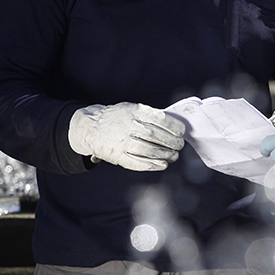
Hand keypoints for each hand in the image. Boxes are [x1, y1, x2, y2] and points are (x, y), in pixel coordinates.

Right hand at [68, 103, 185, 170]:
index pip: (160, 119)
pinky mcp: (117, 156)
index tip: (182, 132)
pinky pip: (137, 163)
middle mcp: (128, 126)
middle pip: (156, 136)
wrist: (91, 127)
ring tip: (173, 155)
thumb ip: (151, 116)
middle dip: (172, 143)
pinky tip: (163, 164)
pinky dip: (153, 165)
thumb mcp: (133, 108)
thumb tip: (176, 127)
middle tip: (179, 146)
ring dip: (165, 155)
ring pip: (148, 150)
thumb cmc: (119, 118)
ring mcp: (121, 142)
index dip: (175, 127)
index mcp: (134, 111)